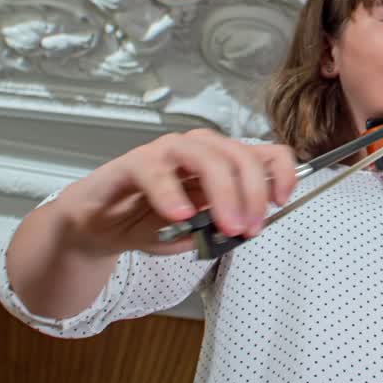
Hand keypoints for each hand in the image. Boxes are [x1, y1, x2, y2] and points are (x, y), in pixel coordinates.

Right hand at [51, 129, 297, 256]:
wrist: (101, 226)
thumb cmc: (152, 222)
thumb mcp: (199, 232)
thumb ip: (223, 227)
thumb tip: (247, 228)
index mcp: (223, 163)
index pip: (265, 153)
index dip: (282, 172)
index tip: (281, 201)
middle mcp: (200, 150)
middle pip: (241, 156)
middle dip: (252, 194)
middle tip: (247, 228)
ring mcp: (168, 152)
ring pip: (207, 157)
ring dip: (223, 193)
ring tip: (225, 226)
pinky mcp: (135, 162)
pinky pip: (157, 171)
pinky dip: (172, 193)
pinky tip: (180, 215)